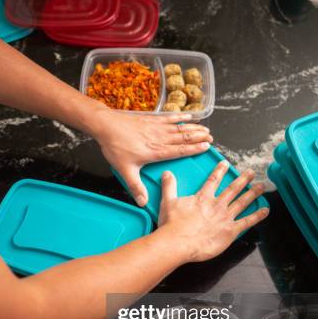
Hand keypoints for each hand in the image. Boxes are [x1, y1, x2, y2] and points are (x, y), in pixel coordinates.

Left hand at [92, 106, 212, 205]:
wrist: (106, 126)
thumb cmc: (116, 147)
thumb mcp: (126, 171)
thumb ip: (136, 187)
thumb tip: (143, 202)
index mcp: (157, 152)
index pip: (180, 150)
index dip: (194, 148)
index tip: (206, 147)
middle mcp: (160, 138)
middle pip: (184, 137)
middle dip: (199, 137)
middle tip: (211, 138)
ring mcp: (156, 127)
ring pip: (180, 127)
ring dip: (194, 127)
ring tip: (205, 128)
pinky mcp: (151, 119)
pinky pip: (169, 118)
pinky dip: (180, 117)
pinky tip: (188, 116)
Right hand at [158, 161, 268, 262]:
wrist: (178, 242)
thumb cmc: (173, 225)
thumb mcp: (168, 202)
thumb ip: (169, 186)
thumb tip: (167, 174)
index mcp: (203, 198)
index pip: (213, 180)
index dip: (220, 171)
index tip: (226, 164)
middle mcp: (217, 205)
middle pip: (233, 189)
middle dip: (243, 180)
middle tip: (251, 173)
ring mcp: (225, 217)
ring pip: (242, 202)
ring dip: (253, 193)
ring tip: (261, 187)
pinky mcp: (230, 231)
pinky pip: (247, 222)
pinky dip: (257, 216)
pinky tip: (265, 210)